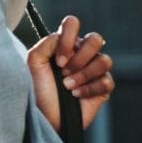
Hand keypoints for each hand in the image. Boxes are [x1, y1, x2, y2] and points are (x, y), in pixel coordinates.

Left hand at [26, 14, 113, 130]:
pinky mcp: (103, 87)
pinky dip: (90, 89)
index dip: (68, 39)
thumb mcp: (34, 62)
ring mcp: (94, 70)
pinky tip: (77, 95)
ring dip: (84, 75)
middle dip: (80, 58)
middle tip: (64, 72)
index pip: (73, 24)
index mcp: (65, 44)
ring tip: (68, 87)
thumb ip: (47, 42)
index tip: (58, 60)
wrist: (45, 118)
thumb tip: (62, 36)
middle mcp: (81, 53)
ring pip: (104, 60)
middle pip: (95, 39)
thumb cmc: (38, 90)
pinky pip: (107, 80)